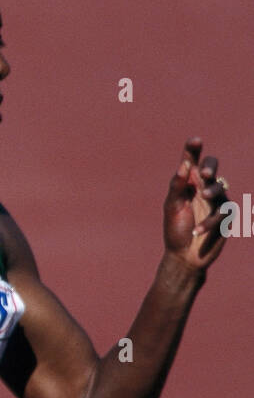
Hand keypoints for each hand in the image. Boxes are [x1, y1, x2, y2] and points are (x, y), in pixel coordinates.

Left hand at [163, 138, 229, 271]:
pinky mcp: (226, 216)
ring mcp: (216, 201)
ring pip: (220, 187)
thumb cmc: (175, 230)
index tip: (195, 141)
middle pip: (211, 167)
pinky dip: (209, 222)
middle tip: (203, 173)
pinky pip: (222, 213)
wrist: (184, 256)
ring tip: (204, 195)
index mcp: (188, 183)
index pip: (192, 161)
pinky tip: (196, 230)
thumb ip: (177, 186)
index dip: (194, 148)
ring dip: (213, 190)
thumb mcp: (172, 207)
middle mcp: (203, 188)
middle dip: (210, 167)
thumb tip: (183, 165)